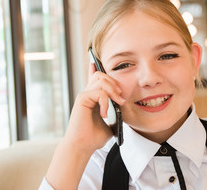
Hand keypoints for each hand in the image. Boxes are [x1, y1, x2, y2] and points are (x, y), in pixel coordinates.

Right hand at [45, 63, 125, 188]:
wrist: (83, 147)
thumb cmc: (93, 137)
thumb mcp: (110, 123)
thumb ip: (115, 113)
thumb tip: (124, 108)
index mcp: (93, 98)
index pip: (93, 78)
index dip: (94, 68)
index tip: (95, 60)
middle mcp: (87, 94)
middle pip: (101, 75)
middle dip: (115, 82)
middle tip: (121, 98)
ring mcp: (84, 96)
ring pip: (101, 80)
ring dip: (113, 90)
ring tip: (118, 103)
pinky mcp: (82, 100)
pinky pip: (99, 92)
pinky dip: (105, 101)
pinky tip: (104, 114)